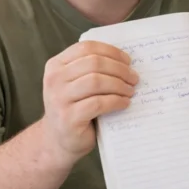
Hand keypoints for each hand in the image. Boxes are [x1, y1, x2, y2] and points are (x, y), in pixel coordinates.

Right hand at [41, 41, 137, 163]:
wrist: (58, 140)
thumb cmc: (74, 108)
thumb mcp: (76, 84)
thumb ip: (91, 70)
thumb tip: (126, 61)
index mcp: (56, 65)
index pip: (86, 48)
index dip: (111, 52)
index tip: (128, 61)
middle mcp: (54, 79)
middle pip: (94, 63)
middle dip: (120, 69)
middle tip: (134, 78)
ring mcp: (59, 99)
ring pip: (96, 81)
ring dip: (120, 85)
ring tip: (130, 91)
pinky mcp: (69, 118)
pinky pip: (98, 103)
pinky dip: (116, 101)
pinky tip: (124, 103)